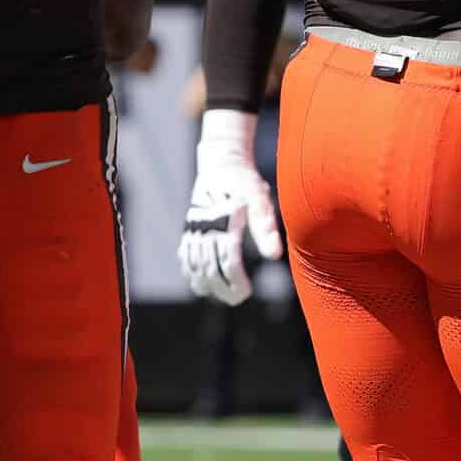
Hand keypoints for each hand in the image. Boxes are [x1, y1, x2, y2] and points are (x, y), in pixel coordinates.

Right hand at [177, 109, 282, 304]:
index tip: (247, 292)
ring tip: (221, 296)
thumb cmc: (245, 181)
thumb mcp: (260, 199)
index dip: (236, 280)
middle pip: (209, 267)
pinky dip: (190, 271)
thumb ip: (265, 227)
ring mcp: (194, 227)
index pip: (227, 261)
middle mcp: (205, 227)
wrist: (221, 162)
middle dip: (222, 287)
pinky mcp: (190, 226)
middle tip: (238, 299)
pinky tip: (199, 283)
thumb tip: (275, 256)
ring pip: (195, 264)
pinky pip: (185, 254)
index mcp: (223, 222)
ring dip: (206, 283)